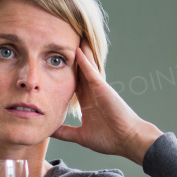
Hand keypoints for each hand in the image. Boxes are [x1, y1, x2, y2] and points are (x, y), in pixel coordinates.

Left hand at [52, 40, 162, 164]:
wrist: (127, 140)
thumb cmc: (109, 139)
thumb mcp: (80, 136)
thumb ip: (65, 132)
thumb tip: (49, 131)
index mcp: (87, 102)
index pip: (71, 84)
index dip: (63, 74)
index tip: (52, 64)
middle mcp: (91, 92)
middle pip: (77, 71)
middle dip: (69, 58)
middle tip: (58, 42)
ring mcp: (97, 88)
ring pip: (84, 66)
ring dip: (78, 52)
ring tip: (69, 36)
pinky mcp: (102, 87)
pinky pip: (91, 72)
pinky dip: (84, 61)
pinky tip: (77, 49)